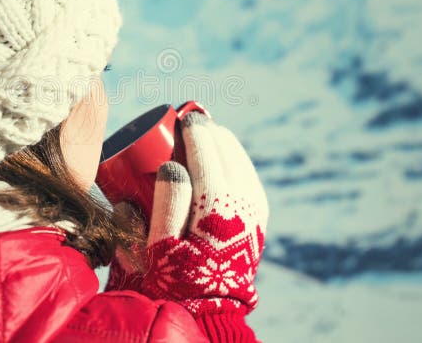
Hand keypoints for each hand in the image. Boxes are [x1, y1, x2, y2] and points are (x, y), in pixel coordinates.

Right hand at [108, 111, 268, 316]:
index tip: (181, 118)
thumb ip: (166, 203)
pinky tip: (221, 155)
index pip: (207, 151)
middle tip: (188, 125)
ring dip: (222, 142)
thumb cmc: (178, 276)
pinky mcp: (260, 212)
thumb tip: (172, 164)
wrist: (213, 303)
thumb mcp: (161, 245)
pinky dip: (234, 156)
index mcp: (216, 204)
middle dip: (208, 131)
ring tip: (203, 135)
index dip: (194, 130)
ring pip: (241, 157)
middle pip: (226, 148)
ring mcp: (255, 205)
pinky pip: (247, 171)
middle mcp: (242, 199)